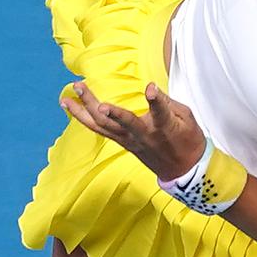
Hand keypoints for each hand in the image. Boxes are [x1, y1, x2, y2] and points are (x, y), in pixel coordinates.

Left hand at [61, 80, 206, 181]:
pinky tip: (74, 110)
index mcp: (164, 127)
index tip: (150, 89)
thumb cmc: (189, 141)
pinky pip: (102, 132)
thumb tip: (152, 91)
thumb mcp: (188, 119)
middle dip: (96, 104)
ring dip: (82, 112)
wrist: (184, 170)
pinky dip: (86, 121)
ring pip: (102, 127)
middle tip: (80, 86)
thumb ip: (169, 103)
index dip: (156, 100)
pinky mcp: (124, 144)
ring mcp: (131, 141)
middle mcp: (143, 135)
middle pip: (117, 120)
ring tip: (66, 98)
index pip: (160, 111)